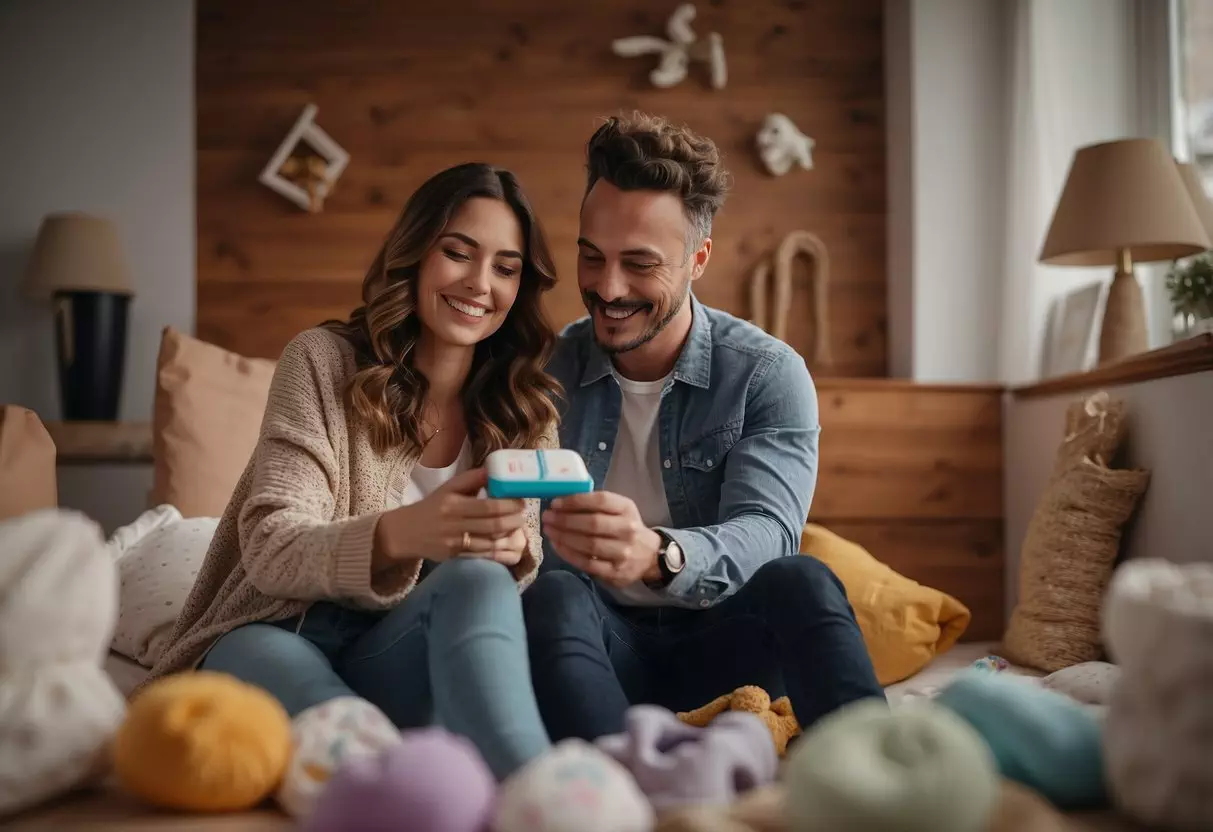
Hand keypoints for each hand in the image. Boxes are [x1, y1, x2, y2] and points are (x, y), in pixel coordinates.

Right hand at [375, 468, 526, 562]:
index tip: (520, 500)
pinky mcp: (455, 556)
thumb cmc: (431, 507)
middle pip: (493, 525)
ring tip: (518, 526)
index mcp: (454, 505)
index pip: (488, 506)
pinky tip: (506, 541)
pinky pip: (482, 554)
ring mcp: (455, 543)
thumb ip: (470, 479)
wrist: (405, 533)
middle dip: (514, 520)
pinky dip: (498, 548)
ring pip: (490, 542)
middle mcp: (454, 524)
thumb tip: (493, 469)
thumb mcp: (447, 489)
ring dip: (509, 535)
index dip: (509, 504)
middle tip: (523, 514)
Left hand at [542, 491, 662, 587]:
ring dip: (564, 537)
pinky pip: (587, 563)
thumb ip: (596, 505)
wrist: (649, 557)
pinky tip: (557, 545)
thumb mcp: (619, 510)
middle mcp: (628, 529)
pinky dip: (568, 554)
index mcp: (627, 509)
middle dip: (564, 520)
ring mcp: (622, 552)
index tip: (555, 503)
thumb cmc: (626, 528)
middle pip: (592, 523)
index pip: (601, 501)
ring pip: (588, 544)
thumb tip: (562, 501)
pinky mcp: (615, 572)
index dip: (576, 501)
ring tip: (549, 530)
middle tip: (547, 517)